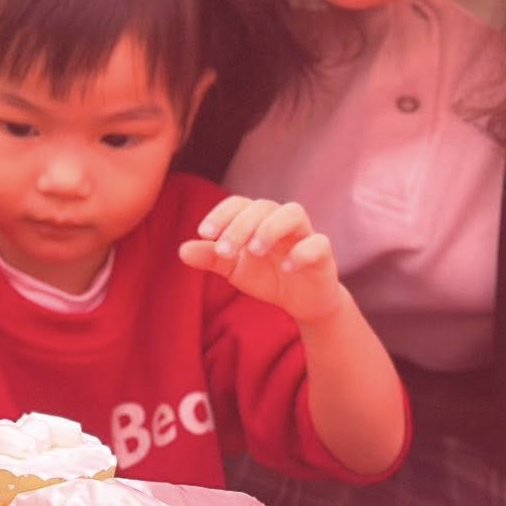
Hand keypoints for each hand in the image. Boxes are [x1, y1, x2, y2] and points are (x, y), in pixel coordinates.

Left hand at [178, 197, 343, 323]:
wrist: (300, 302)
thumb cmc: (266, 277)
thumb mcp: (234, 270)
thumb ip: (211, 258)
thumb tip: (182, 250)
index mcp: (257, 218)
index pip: (238, 203)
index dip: (220, 214)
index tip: (204, 233)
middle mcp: (280, 219)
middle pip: (261, 206)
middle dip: (240, 226)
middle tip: (224, 251)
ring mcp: (304, 233)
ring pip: (293, 212)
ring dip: (270, 229)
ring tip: (254, 252)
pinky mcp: (323, 252)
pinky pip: (318, 243)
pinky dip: (301, 253)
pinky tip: (285, 269)